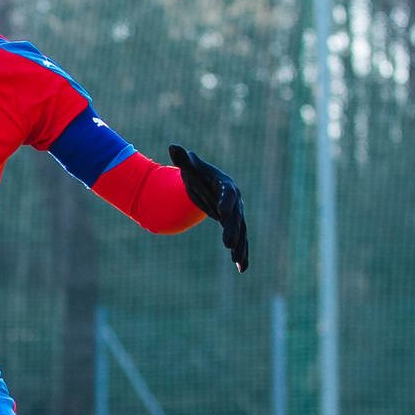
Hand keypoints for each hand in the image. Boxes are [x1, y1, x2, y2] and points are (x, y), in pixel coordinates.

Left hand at [169, 145, 247, 272]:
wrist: (206, 184)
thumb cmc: (196, 174)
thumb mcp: (189, 168)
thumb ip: (183, 159)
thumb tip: (173, 146)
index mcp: (225, 186)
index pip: (227, 194)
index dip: (225, 203)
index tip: (223, 213)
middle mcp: (235, 201)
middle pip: (235, 217)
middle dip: (233, 230)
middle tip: (228, 245)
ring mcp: (236, 214)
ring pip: (241, 232)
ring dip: (241, 247)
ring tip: (238, 262)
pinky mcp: (234, 225)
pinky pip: (240, 240)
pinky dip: (242, 253)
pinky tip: (242, 269)